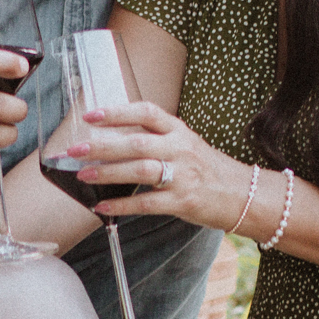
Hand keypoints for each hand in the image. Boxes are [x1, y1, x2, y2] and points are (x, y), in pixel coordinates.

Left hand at [63, 101, 244, 227]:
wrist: (244, 194)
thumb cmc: (208, 169)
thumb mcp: (186, 144)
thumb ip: (156, 139)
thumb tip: (111, 142)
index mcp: (179, 131)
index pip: (146, 112)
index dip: (117, 112)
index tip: (91, 115)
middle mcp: (180, 148)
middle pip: (137, 143)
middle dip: (102, 146)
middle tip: (75, 150)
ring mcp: (183, 175)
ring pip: (140, 170)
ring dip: (108, 173)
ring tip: (83, 175)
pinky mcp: (183, 201)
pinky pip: (146, 203)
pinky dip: (122, 205)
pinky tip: (102, 206)